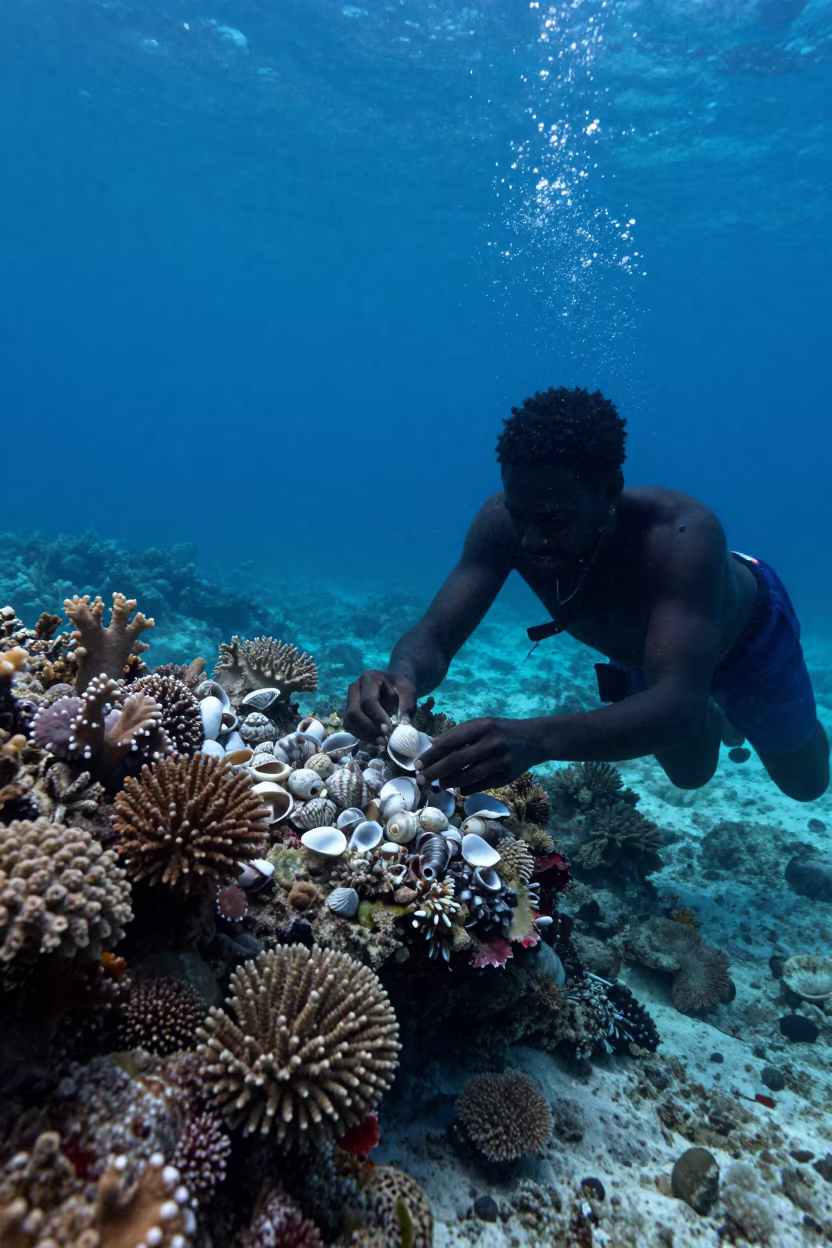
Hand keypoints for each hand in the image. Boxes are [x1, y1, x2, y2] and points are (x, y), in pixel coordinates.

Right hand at [344, 669, 417, 739]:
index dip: (377, 717)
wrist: (394, 685)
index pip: (368, 701)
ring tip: (381, 741)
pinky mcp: (349, 711)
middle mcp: (354, 688)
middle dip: (369, 728)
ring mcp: (349, 700)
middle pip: (354, 712)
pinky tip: (375, 739)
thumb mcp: (408, 692)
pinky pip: (350, 727)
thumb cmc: (400, 687)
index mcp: (368, 678)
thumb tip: (404, 724)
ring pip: (349, 721)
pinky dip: (361, 736)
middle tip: (384, 739)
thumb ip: (407, 706)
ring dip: (364, 734)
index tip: (388, 730)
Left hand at [416, 717, 541, 793]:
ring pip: (467, 776)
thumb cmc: (500, 731)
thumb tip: (431, 744)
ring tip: (438, 784)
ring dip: (449, 782)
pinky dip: (466, 787)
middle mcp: (491, 743)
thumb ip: (457, 734)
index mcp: (481, 726)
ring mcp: (500, 761)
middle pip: (455, 761)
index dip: (431, 755)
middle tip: (421, 779)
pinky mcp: (506, 776)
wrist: (534, 739)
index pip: (449, 742)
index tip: (417, 764)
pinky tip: (459, 787)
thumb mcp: (480, 725)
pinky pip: (480, 785)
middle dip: (435, 772)